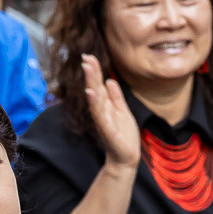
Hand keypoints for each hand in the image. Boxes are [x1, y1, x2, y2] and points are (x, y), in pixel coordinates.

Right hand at [81, 55, 141, 170]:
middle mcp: (102, 111)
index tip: (89, 56)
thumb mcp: (122, 111)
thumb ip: (116, 96)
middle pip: (95, 88)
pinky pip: (100, 115)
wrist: (126, 157)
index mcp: (106, 105)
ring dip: (91, 83)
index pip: (99, 85)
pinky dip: (95, 104)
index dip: (95, 71)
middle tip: (86, 57)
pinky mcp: (107, 129)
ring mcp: (103, 120)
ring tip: (88, 68)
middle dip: (91, 73)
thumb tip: (110, 80)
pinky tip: (91, 93)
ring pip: (96, 98)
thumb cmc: (124, 135)